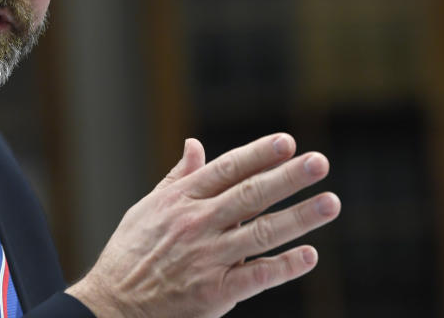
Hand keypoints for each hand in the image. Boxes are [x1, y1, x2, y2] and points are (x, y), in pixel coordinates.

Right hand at [66, 134, 339, 317]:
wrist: (112, 304)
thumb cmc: (130, 252)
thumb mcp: (147, 207)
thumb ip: (178, 177)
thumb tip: (195, 144)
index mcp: (181, 199)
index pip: (228, 170)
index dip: (259, 154)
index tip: (288, 142)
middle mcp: (197, 223)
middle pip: (251, 195)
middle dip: (288, 177)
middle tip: (320, 163)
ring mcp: (207, 258)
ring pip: (262, 233)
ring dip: (300, 217)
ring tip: (330, 203)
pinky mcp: (214, 292)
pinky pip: (256, 276)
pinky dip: (284, 266)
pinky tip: (310, 255)